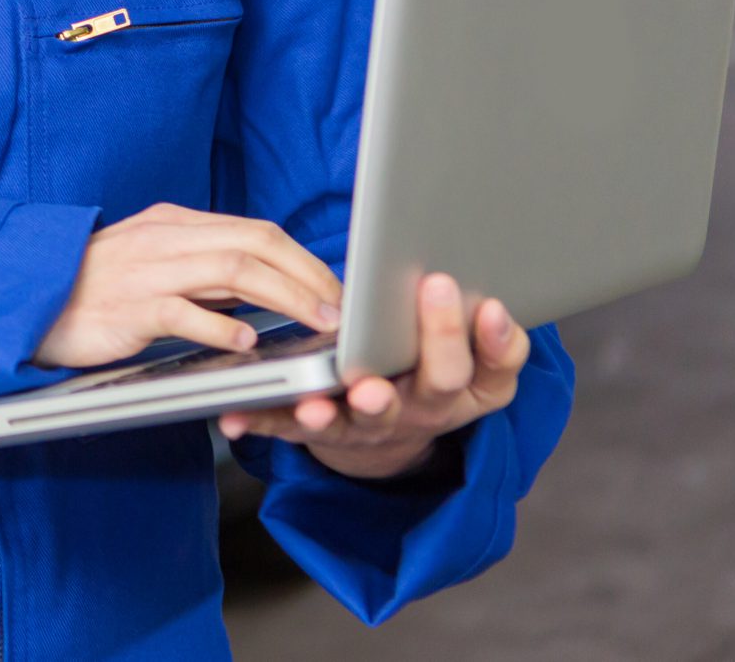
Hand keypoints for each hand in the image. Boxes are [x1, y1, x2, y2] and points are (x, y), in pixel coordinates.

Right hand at [35, 203, 342, 368]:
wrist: (25, 301)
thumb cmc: (92, 291)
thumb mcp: (152, 266)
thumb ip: (202, 272)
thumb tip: (264, 286)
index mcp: (173, 225)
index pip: (255, 231)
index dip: (304, 259)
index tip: (336, 290)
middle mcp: (164, 239)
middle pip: (254, 244)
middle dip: (307, 275)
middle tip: (340, 309)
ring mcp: (145, 271)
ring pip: (231, 270)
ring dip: (285, 296)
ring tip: (316, 323)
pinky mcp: (127, 307)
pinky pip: (184, 311)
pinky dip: (222, 324)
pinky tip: (246, 340)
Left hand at [215, 272, 530, 480]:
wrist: (390, 439)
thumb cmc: (425, 375)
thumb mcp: (470, 364)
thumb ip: (484, 336)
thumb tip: (493, 303)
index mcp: (464, 388)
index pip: (492, 367)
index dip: (499, 340)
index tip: (492, 304)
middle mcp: (424, 409)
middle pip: (438, 383)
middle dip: (434, 341)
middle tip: (429, 295)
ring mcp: (374, 425)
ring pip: (363, 418)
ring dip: (344, 406)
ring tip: (320, 397)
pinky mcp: (324, 433)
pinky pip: (290, 428)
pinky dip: (263, 420)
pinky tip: (236, 415)